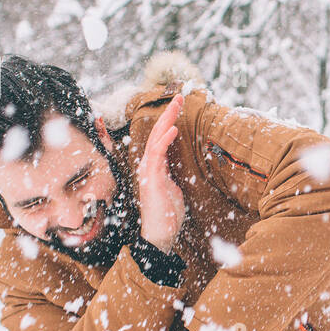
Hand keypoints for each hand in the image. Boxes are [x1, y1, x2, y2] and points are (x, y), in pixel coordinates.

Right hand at [138, 94, 187, 252]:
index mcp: (155, 166)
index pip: (161, 137)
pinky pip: (157, 155)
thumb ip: (172, 175)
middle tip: (180, 95)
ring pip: (157, 138)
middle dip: (169, 112)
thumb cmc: (167, 215)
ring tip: (177, 103)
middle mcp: (149, 165)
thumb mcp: (173, 189)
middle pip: (158, 132)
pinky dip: (165, 140)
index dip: (168, 120)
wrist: (159, 235)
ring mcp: (149, 171)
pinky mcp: (152, 179)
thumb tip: (176, 167)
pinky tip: (173, 129)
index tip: (178, 105)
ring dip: (168, 119)